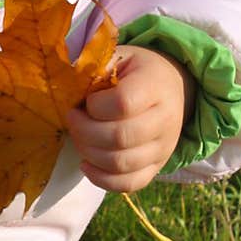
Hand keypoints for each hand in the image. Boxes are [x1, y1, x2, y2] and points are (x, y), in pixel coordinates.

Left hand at [66, 45, 195, 192]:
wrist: (172, 86)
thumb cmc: (137, 70)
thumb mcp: (121, 56)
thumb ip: (96, 64)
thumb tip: (68, 75)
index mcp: (155, 86)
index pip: (123, 103)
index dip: (95, 106)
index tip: (84, 101)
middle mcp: (165, 120)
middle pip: (120, 137)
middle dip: (85, 131)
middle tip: (72, 119)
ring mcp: (163, 148)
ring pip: (122, 164)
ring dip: (89, 153)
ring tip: (79, 136)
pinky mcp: (157, 167)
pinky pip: (129, 184)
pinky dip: (102, 179)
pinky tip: (85, 163)